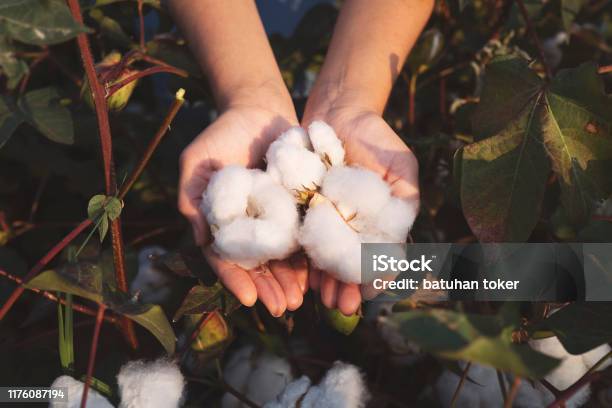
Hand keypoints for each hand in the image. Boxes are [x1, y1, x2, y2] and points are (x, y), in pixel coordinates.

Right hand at [179, 101, 307, 315]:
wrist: (258, 109)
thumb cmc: (221, 134)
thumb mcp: (197, 161)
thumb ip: (192, 197)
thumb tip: (199, 239)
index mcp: (222, 222)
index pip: (226, 257)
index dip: (235, 279)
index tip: (248, 299)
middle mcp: (248, 225)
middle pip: (257, 265)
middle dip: (268, 288)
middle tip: (282, 309)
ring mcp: (274, 218)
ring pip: (282, 257)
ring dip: (289, 281)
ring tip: (300, 301)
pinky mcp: (298, 206)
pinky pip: (303, 235)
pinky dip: (309, 256)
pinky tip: (316, 275)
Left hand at [304, 106, 419, 314]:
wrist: (338, 113)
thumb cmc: (376, 139)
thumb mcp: (401, 166)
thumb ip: (406, 200)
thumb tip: (402, 239)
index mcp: (378, 222)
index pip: (378, 256)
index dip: (375, 276)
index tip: (370, 292)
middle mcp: (353, 226)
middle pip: (350, 263)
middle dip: (347, 286)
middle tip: (343, 306)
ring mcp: (328, 220)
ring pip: (328, 258)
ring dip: (327, 281)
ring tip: (324, 300)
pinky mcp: (302, 210)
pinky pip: (304, 239)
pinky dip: (306, 259)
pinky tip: (305, 278)